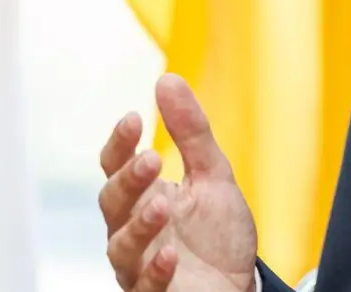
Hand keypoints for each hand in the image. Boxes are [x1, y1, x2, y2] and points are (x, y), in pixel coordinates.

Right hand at [99, 74, 258, 291]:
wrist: (238, 284)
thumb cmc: (218, 234)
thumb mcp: (212, 175)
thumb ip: (190, 132)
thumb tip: (167, 79)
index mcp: (142, 197)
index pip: (116, 166)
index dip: (120, 143)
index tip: (134, 118)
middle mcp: (132, 230)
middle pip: (112, 204)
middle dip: (128, 181)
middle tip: (151, 159)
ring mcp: (139, 265)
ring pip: (121, 247)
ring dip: (139, 225)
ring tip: (162, 205)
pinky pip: (144, 287)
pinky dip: (155, 271)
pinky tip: (171, 256)